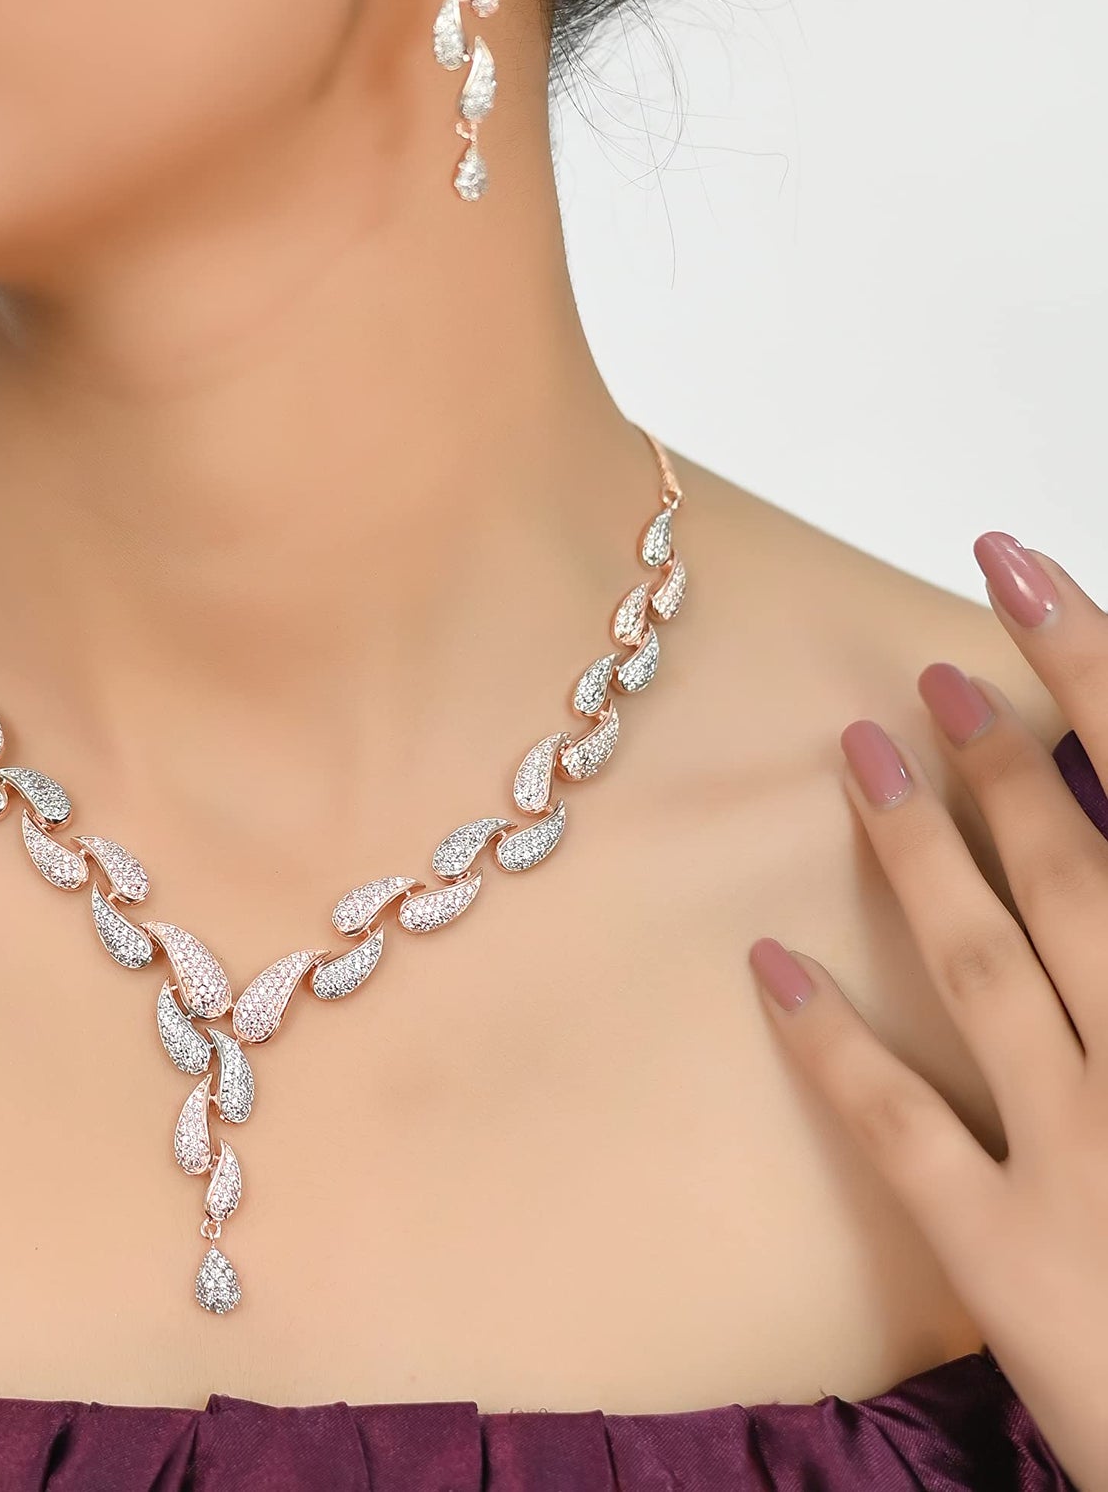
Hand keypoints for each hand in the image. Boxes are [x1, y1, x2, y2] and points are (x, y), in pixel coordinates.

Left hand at [749, 531, 1107, 1490]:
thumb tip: (1084, 873)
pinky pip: (905, 1131)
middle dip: (1012, 764)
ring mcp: (1098, 1166)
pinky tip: (770, 962)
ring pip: (995, 970)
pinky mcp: (1017, 1264)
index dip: (1098, 681)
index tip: (1026, 581)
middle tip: (935, 679)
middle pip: (1086, 878)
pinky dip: (835, 1042)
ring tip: (857, 754)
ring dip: (922, 854)